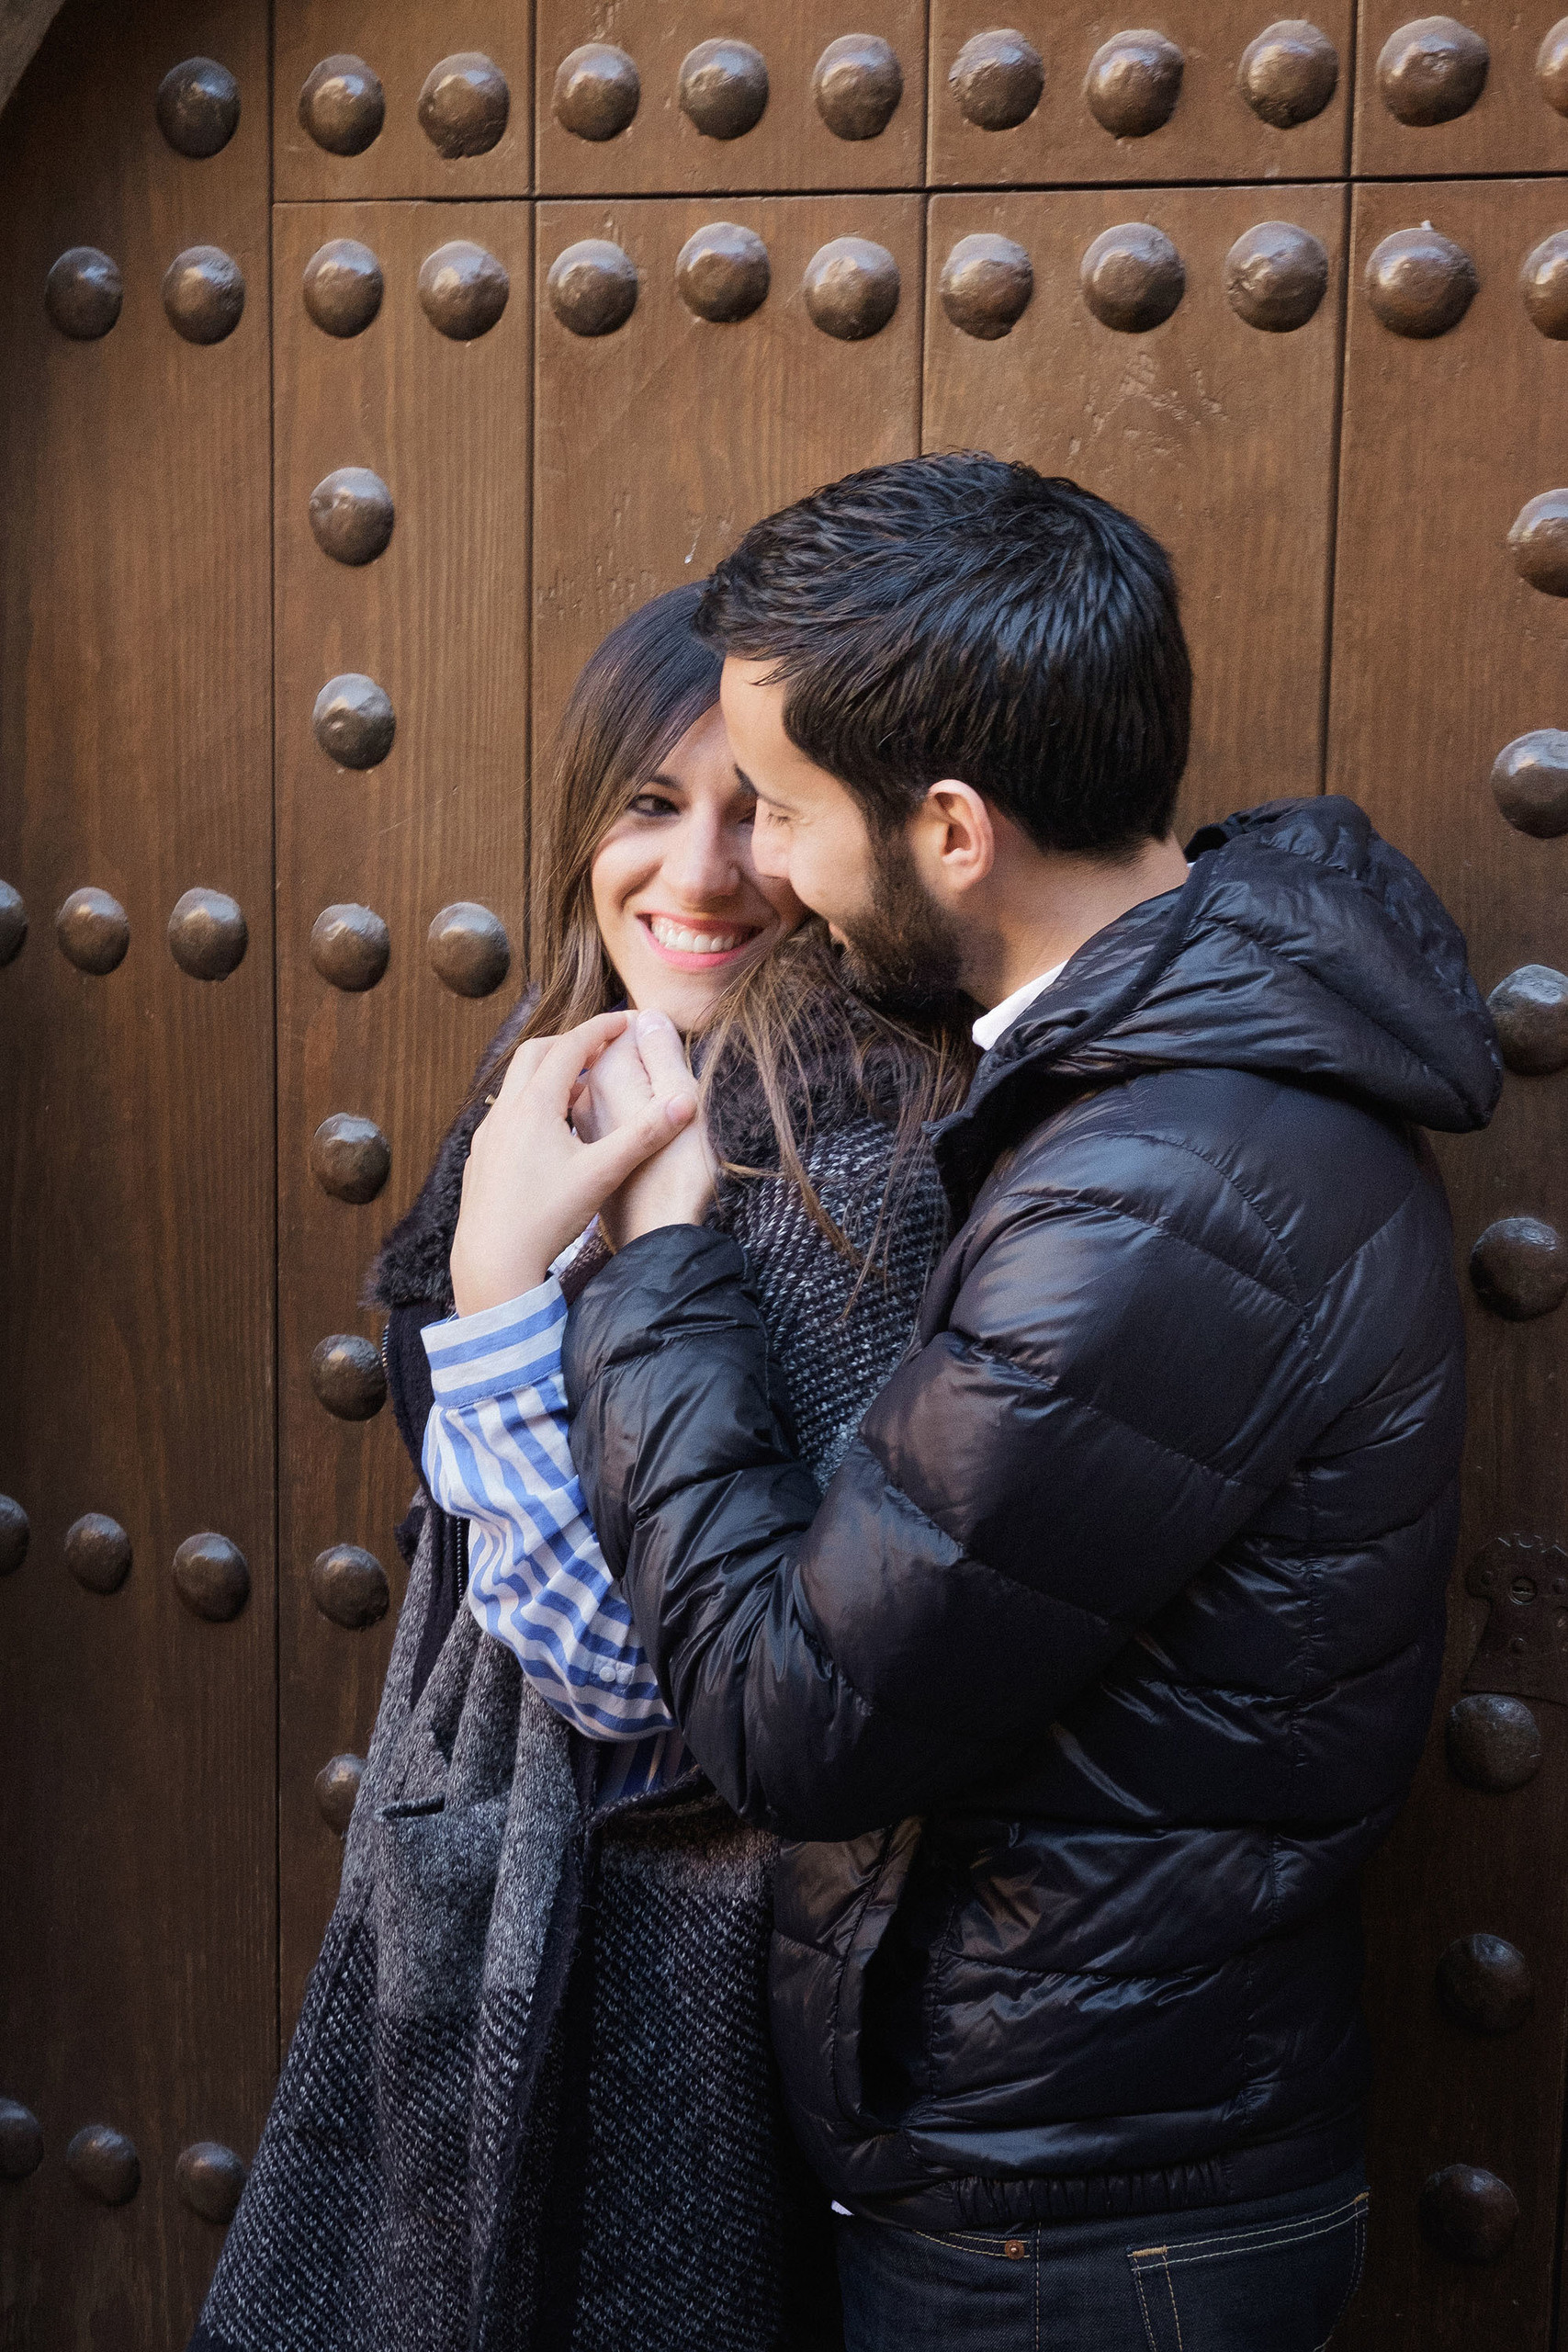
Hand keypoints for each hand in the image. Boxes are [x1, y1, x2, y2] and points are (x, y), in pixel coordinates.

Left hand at [449, 1012, 697, 1315]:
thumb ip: (645, 1134)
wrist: (492, 1261)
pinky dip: (533, 1103)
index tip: (628, 1021)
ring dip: (550, 1074)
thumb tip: (686, 1101)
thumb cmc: (547, 1218)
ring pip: (516, 1084)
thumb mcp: (604, 1174)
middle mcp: (505, 1111)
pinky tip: (552, 1132)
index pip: (571, 1046)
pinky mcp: (481, 1156)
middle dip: (573, 1043)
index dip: (602, 1028)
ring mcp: (489, 1134)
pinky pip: (506, 1112)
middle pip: (536, 1052)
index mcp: (535, 1105)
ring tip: (583, 1089)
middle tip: (605, 1048)